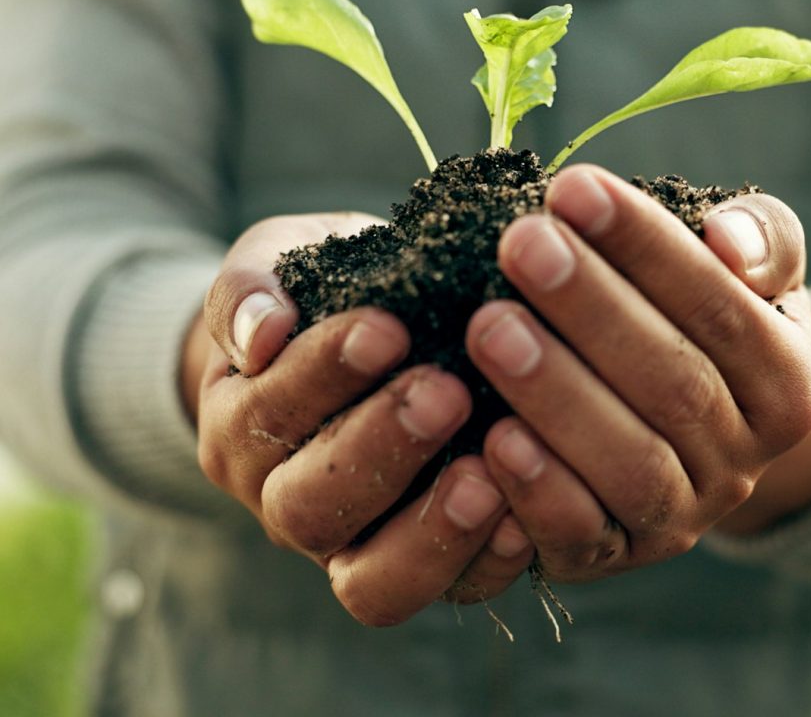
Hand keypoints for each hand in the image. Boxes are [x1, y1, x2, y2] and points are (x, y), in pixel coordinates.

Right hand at [184, 213, 534, 624]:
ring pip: (370, 580)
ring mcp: (354, 547)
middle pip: (310, 507)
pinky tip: (524, 518)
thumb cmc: (321, 294)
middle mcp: (285, 502)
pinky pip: (449, 590)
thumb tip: (262, 333)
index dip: (321, 376)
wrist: (361, 337)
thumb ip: (251, 290)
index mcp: (241, 429)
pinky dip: (486, 562)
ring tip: (486, 474)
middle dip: (378, 450)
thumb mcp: (278, 264)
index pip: (267, 417)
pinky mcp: (424, 567)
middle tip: (446, 391)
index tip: (385, 328)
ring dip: (429, 529)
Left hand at [465, 165, 810, 582]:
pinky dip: (540, 492)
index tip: (572, 188)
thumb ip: (760, 242)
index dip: (646, 247)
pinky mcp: (616, 556)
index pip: (720, 306)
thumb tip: (727, 238)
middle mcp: (744, 461)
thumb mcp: (753, 277)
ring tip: (490, 326)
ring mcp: (681, 517)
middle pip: (672, 383)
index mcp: (787, 382)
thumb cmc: (707, 327)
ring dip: (557, 393)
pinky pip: (582, 536)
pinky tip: (491, 437)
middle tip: (521, 244)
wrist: (701, 434)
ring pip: (630, 463)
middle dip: (591, 309)